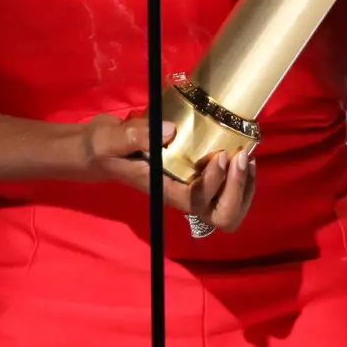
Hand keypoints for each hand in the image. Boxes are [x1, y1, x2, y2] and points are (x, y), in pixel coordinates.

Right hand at [77, 111, 255, 232]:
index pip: (196, 201)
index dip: (214, 184)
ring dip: (244, 186)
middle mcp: (181, 195)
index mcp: (164, 191)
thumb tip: (171, 131)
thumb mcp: (109, 140)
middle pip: (221, 216)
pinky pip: (229, 192)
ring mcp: (191, 189)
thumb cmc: (103, 148)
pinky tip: (240, 154)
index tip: (220, 155)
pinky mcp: (197, 179)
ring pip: (230, 208)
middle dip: (237, 190)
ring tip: (245, 156)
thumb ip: (134, 135)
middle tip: (239, 157)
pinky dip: (242, 178)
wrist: (101, 151)